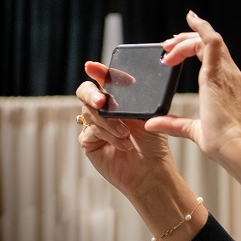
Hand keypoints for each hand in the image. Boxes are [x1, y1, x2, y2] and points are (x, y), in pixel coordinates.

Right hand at [75, 61, 179, 198]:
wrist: (152, 172)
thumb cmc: (154, 145)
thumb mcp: (145, 116)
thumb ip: (131, 98)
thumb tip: (119, 79)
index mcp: (119, 101)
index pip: (103, 81)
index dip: (97, 72)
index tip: (92, 67)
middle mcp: (105, 112)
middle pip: (86, 93)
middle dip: (92, 94)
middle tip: (102, 101)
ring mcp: (95, 126)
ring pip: (89, 112)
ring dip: (108, 122)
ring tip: (126, 135)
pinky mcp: (89, 142)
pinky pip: (89, 130)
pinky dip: (107, 135)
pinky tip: (123, 144)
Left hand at [147, 10, 240, 163]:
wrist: (235, 148)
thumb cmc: (223, 144)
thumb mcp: (193, 129)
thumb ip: (173, 123)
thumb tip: (152, 124)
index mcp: (229, 88)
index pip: (215, 58)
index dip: (196, 49)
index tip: (176, 53)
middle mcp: (231, 77)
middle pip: (212, 45)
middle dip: (188, 40)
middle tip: (167, 46)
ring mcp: (227, 74)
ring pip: (209, 40)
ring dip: (187, 38)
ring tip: (168, 44)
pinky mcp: (217, 74)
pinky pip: (211, 42)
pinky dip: (200, 29)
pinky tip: (186, 25)